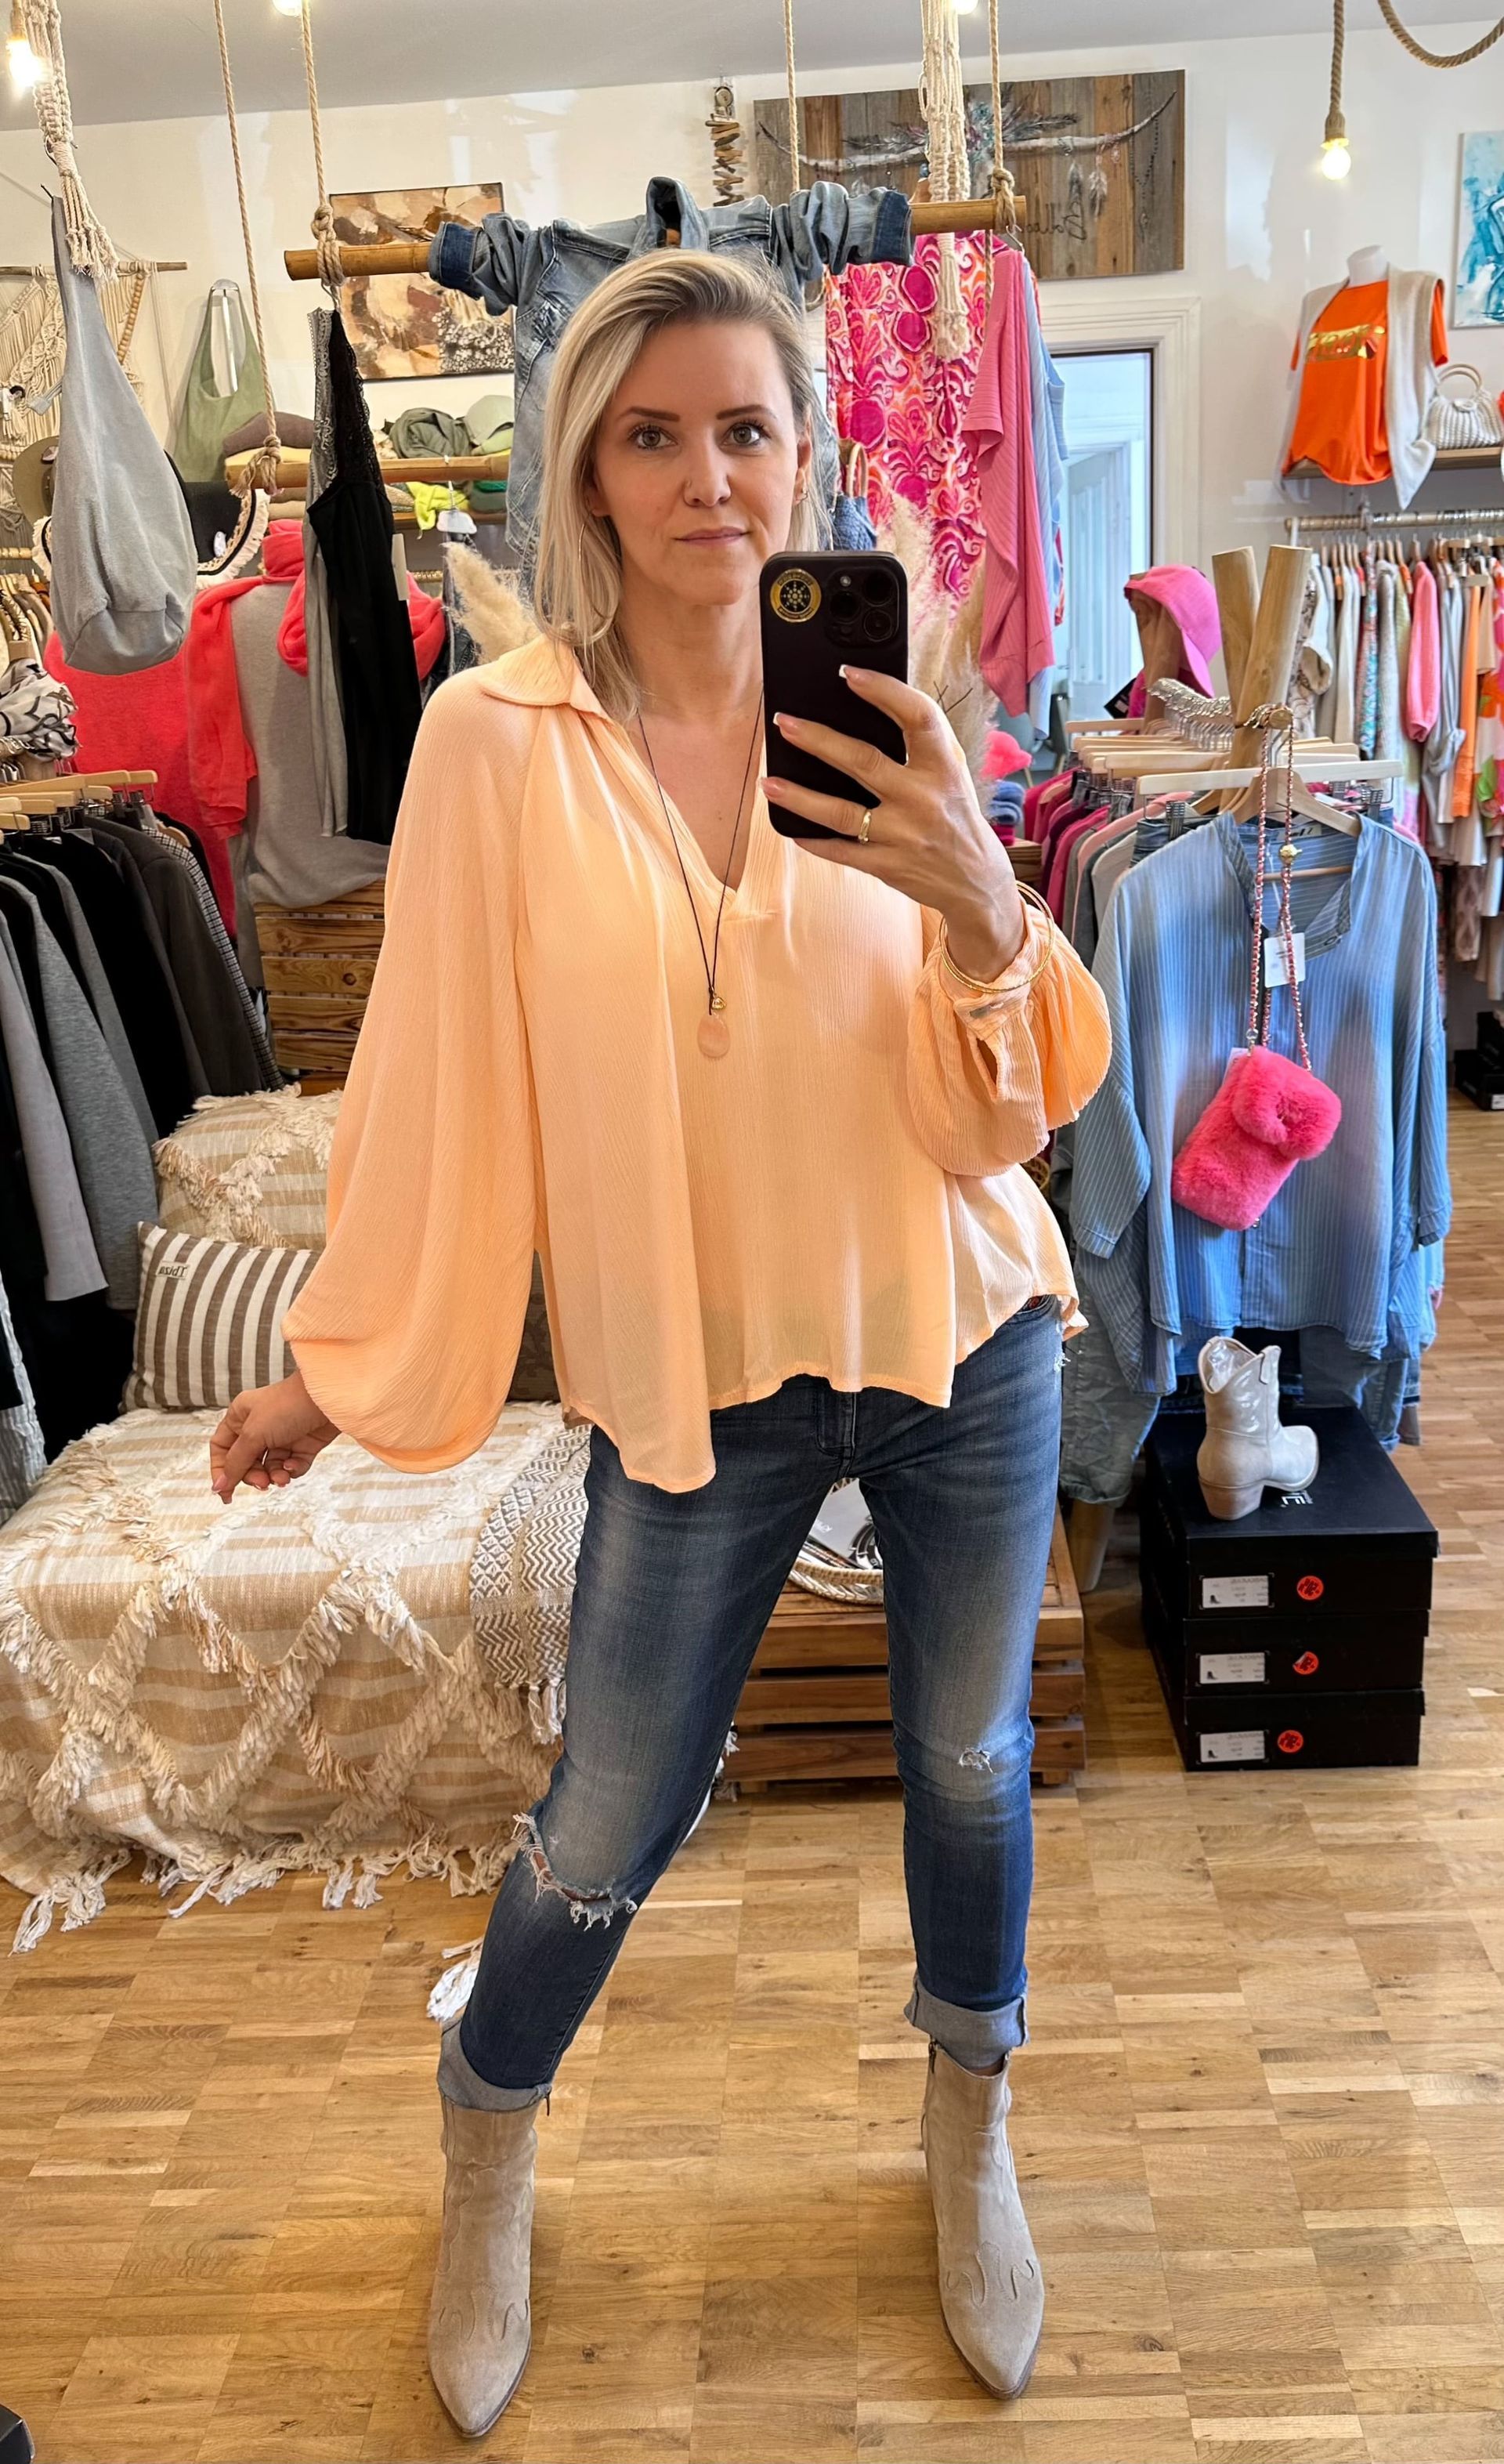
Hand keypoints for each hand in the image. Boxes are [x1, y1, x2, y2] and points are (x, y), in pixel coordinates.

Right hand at [209, 1368, 340, 1502]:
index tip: (224, 1491)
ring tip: (281, 1478)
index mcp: (240, 1416)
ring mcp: (281, 1436)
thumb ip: (236, 1462)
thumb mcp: (254, 1434)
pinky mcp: (302, 1445)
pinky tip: (293, 1466)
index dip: (221, 1470)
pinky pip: (291, 1467)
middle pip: (245, 1462)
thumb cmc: (287, 1405)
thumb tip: (219, 1486)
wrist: (327, 1399)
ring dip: (273, 1476)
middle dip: (252, 1475)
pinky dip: (291, 1470)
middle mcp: (259, 1426)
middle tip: (262, 1483)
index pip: (221, 1448)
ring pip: (269, 1468)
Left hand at [762, 666, 1026, 979]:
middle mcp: (923, 799)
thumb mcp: (952, 772)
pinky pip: (840, 851)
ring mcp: (903, 836)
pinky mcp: (887, 866)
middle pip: (863, 761)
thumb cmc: (956, 814)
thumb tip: (869, 704)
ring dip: (799, 796)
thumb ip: (920, 743)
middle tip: (783, 722)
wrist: (975, 881)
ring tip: (769, 781)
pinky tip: (789, 825)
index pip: (917, 717)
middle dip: (817, 739)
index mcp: (944, 767)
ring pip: (841, 812)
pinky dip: (812, 838)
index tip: (848, 673)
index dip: (883, 691)